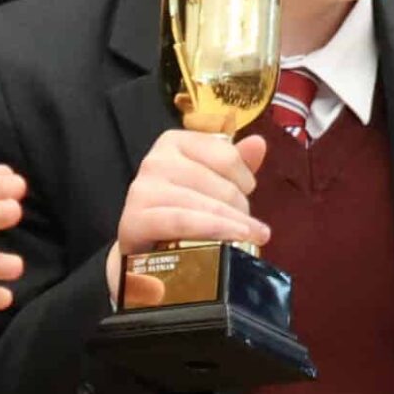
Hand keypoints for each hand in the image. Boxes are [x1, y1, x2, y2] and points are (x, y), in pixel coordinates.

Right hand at [105, 130, 268, 307]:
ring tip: (253, 237)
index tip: (246, 193)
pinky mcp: (135, 219)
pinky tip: (235, 240)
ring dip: (236, 224)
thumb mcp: (210, 183)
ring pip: (205, 204)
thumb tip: (258, 143)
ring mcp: (143, 189)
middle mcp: (155, 160)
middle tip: (248, 226)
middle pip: (220, 183)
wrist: (144, 250)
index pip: (227, 154)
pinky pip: (183, 222)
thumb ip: (235, 163)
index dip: (245, 178)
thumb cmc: (182, 210)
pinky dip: (213, 230)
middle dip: (240, 207)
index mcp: (174, 142)